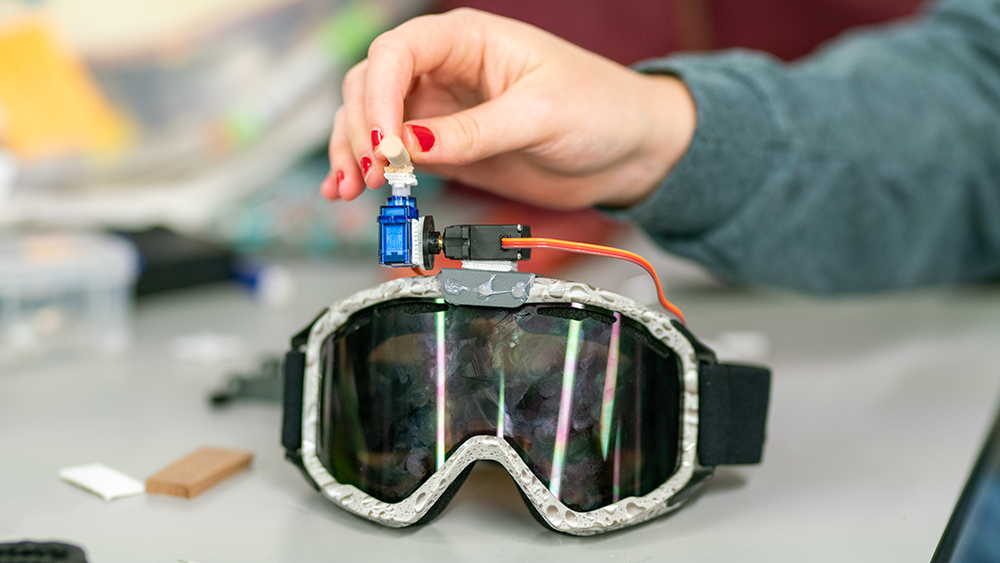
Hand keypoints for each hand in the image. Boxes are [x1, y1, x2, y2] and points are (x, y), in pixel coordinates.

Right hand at [321, 8, 695, 209]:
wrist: (628, 151)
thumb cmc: (600, 108)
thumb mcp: (540, 115)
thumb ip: (474, 132)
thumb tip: (411, 145)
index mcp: (468, 40)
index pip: (397, 53)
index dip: (377, 96)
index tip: (383, 143)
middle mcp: (446, 70)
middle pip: (371, 86)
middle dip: (361, 130)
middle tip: (374, 176)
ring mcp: (441, 111)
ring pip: (372, 122)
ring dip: (355, 154)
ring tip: (352, 190)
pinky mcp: (446, 149)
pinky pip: (395, 157)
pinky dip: (371, 173)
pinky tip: (350, 190)